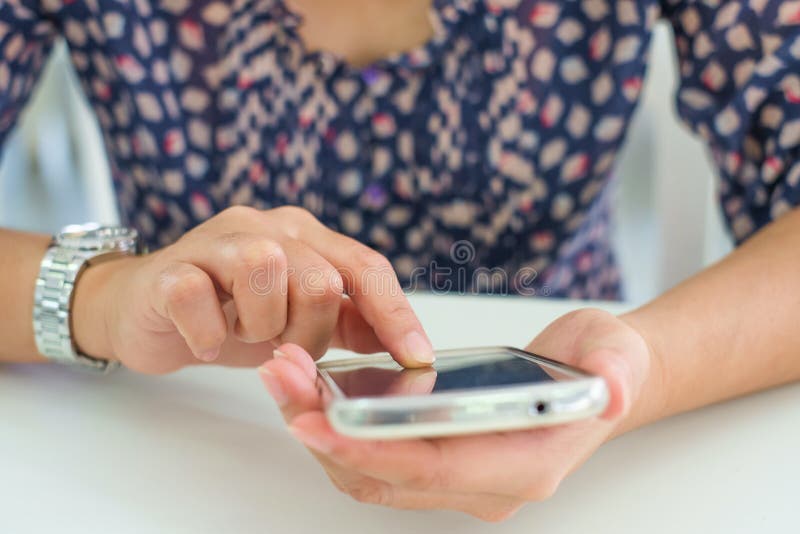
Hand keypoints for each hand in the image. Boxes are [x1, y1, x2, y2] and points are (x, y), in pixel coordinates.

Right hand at [71, 206, 433, 373]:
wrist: (145, 310)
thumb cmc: (228, 311)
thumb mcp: (297, 319)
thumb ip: (347, 323)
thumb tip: (406, 343)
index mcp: (304, 236)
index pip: (365, 266)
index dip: (395, 313)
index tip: (417, 357)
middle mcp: (266, 226)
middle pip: (320, 279)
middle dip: (309, 333)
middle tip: (282, 346)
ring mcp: (215, 241)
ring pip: (266, 271)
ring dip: (261, 325)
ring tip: (243, 334)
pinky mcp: (170, 268)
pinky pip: (199, 297)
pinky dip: (209, 333)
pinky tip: (206, 341)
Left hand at [260, 309, 659, 521]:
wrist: (592, 375)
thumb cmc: (599, 363)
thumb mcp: (616, 354)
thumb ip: (615, 372)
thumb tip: (613, 386)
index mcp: (525, 463)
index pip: (436, 467)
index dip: (374, 446)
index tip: (317, 419)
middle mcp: (485, 484)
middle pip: (386, 474)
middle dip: (325, 433)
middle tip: (281, 380)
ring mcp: (459, 477)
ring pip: (370, 471)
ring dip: (319, 429)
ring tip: (284, 375)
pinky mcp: (438, 459)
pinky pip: (374, 457)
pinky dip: (337, 426)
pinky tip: (312, 386)